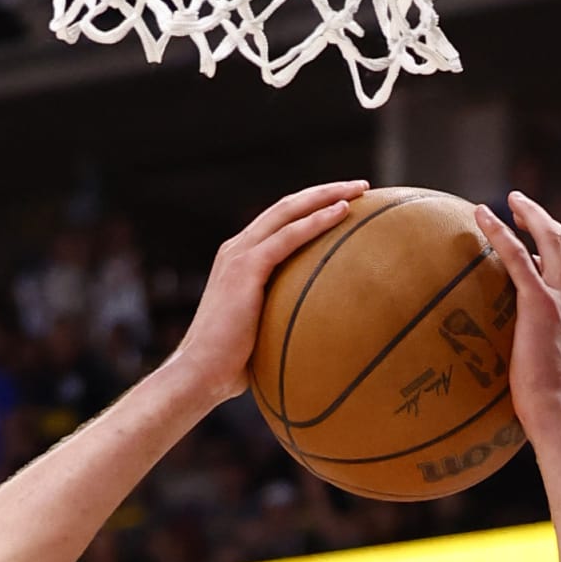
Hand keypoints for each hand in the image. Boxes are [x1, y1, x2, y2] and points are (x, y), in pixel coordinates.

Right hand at [174, 180, 368, 406]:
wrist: (199, 374)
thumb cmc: (229, 366)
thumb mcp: (260, 333)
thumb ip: (281, 320)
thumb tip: (314, 336)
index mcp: (239, 260)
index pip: (279, 222)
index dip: (311, 208)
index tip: (345, 203)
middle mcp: (236, 249)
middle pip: (286, 207)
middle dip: (325, 192)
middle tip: (361, 187)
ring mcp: (239, 255)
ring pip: (289, 211)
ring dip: (326, 196)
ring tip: (361, 190)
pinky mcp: (245, 268)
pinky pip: (288, 236)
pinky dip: (316, 221)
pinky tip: (342, 212)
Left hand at [473, 191, 560, 443]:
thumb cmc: (553, 411)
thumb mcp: (558, 377)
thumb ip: (549, 358)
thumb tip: (524, 359)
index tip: (542, 244)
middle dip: (548, 222)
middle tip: (524, 208)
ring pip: (552, 241)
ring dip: (532, 216)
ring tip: (510, 202)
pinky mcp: (541, 304)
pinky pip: (518, 257)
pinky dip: (500, 233)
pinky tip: (483, 217)